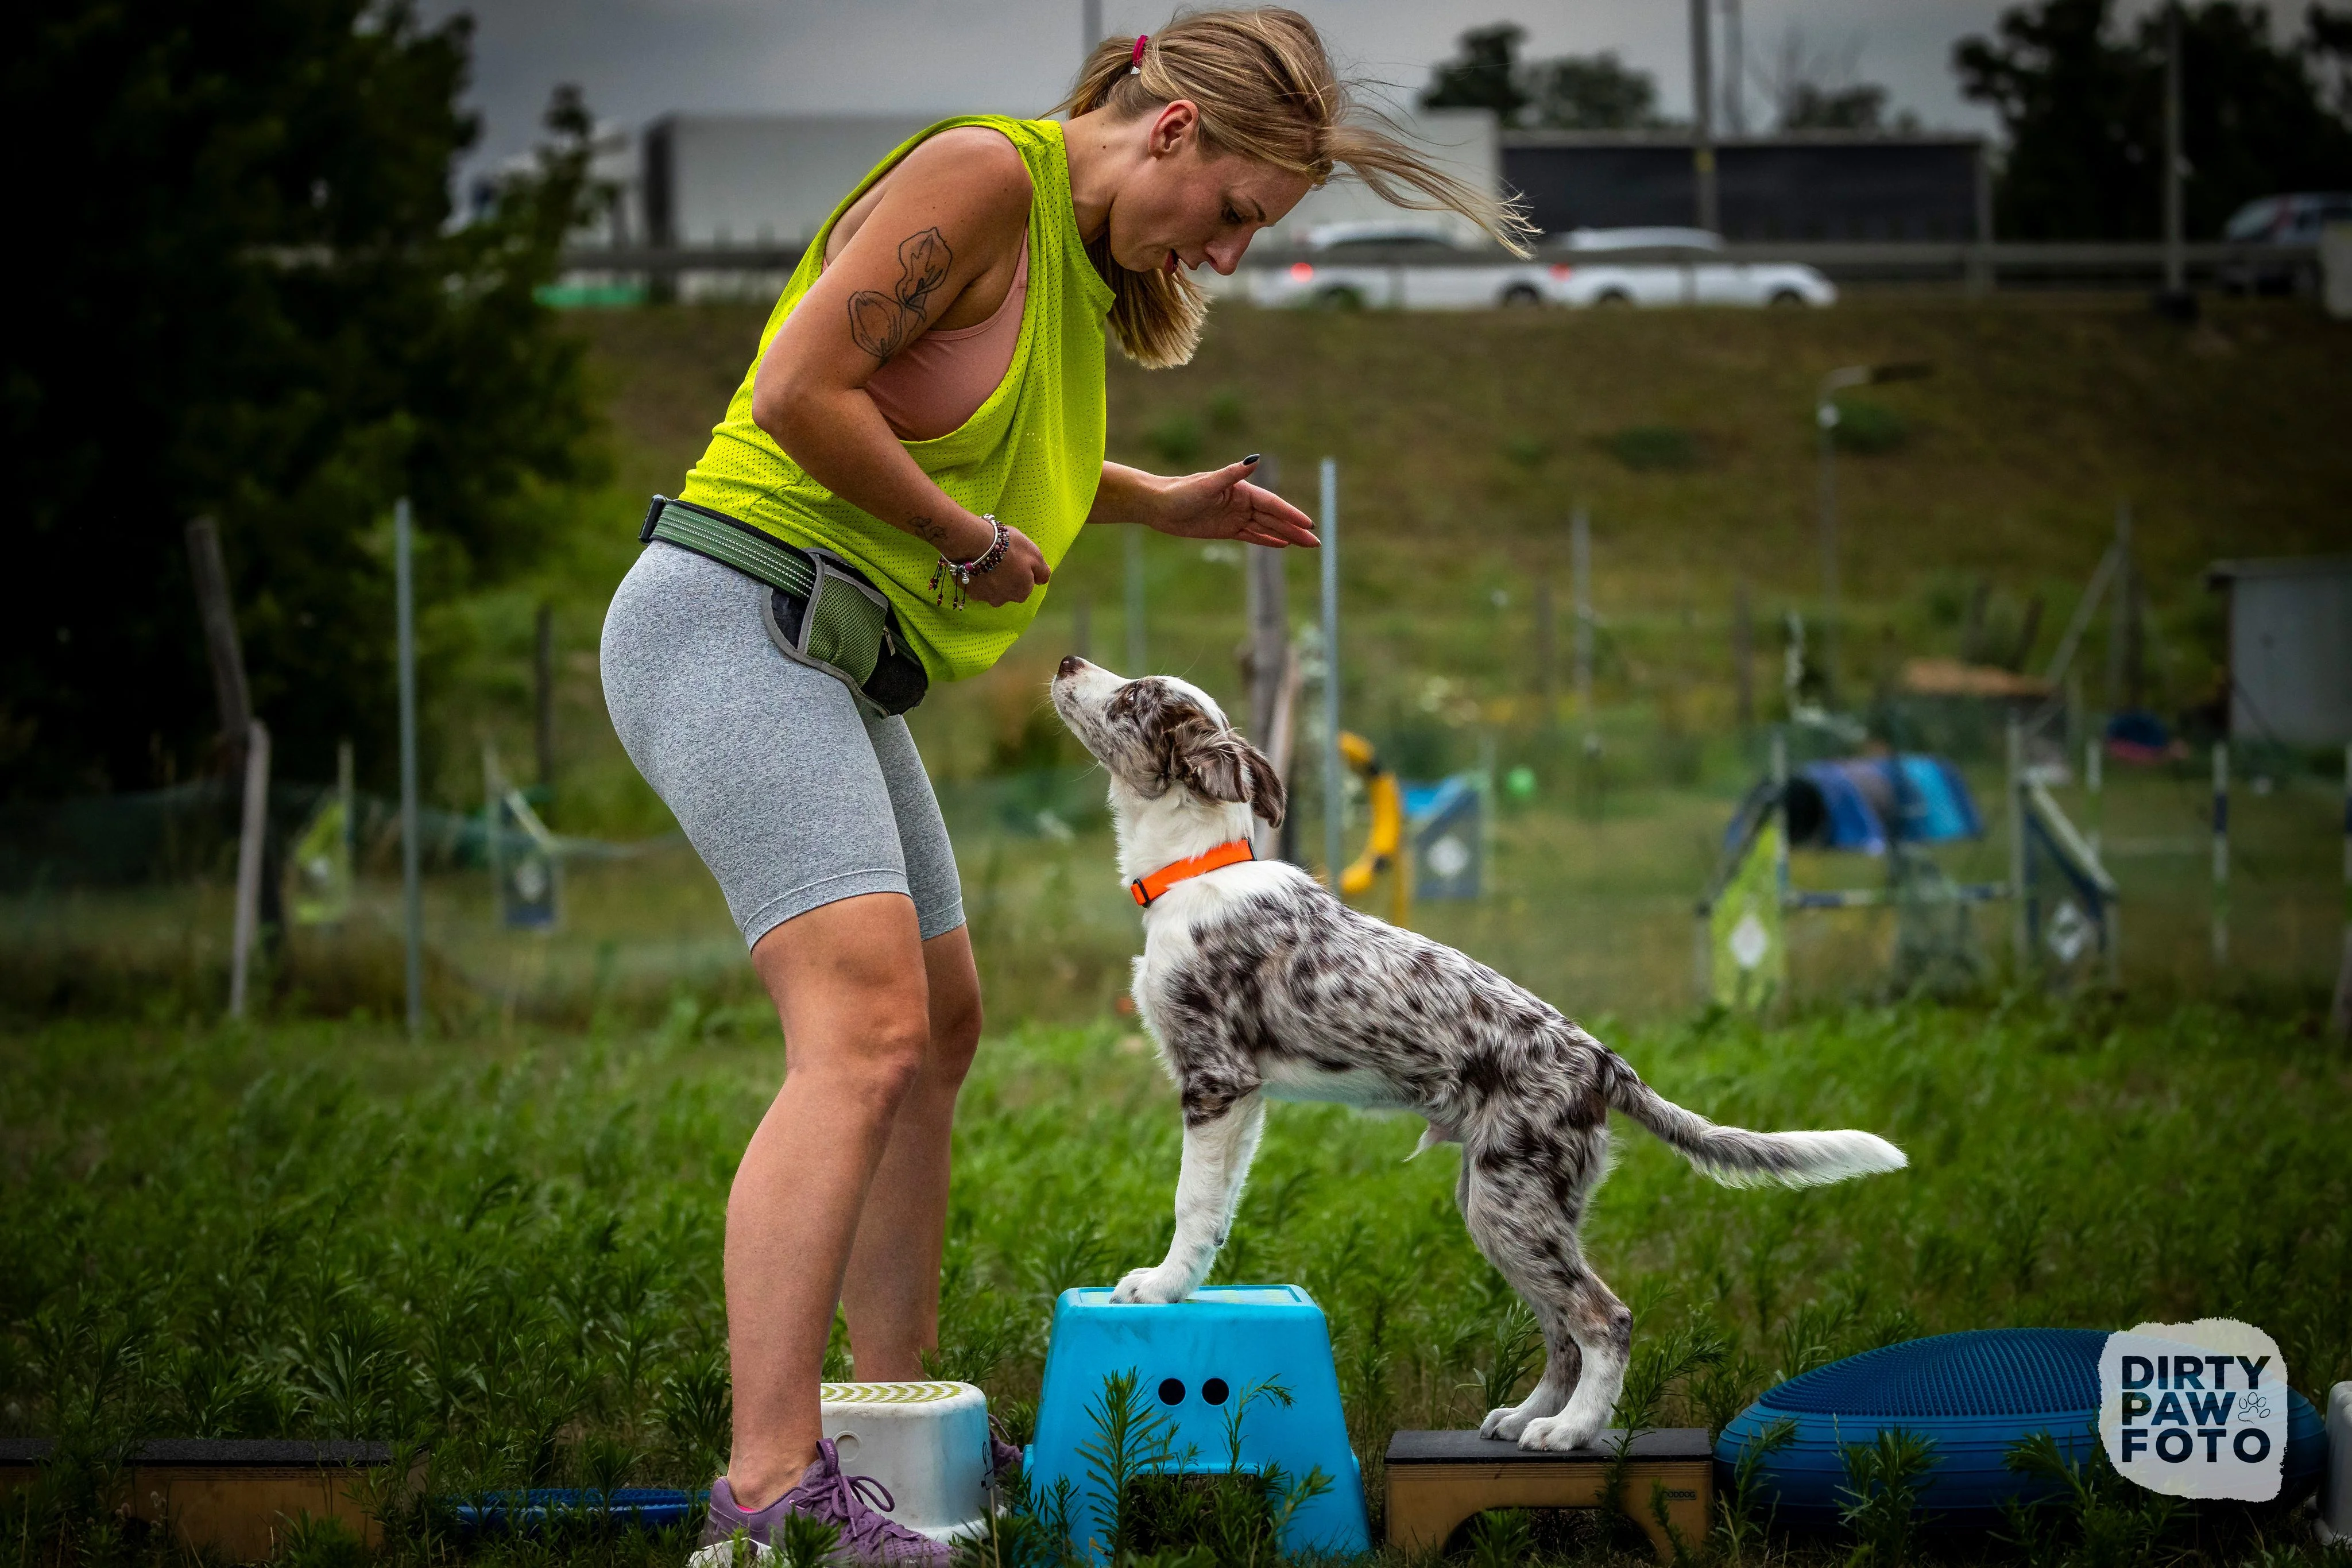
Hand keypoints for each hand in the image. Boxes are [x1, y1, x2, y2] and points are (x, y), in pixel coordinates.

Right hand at [965, 524, 1049, 606]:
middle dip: (1005, 578)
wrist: (976, 543)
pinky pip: (974, 584)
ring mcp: (983, 597)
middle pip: (1007, 590)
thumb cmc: (1010, 548)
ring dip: (990, 578)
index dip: (1021, 571)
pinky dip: (976, 576)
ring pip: (990, 588)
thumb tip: (1042, 581)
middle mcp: (1003, 600)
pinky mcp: (967, 590)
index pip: (1025, 585)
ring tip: (985, 559)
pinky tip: (974, 563)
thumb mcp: (1035, 555)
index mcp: (1021, 593)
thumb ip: (1042, 572)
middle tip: (1000, 559)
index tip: (1015, 559)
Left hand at [1148, 457, 1318, 547]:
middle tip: (1316, 542)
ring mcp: (1235, 516)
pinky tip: (1282, 545)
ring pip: (1266, 528)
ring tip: (1306, 544)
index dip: (1291, 515)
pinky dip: (1267, 540)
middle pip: (1274, 518)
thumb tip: (1255, 459)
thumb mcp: (1207, 484)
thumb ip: (1233, 473)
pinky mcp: (1226, 529)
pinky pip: (1252, 536)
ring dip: (1286, 536)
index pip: (1272, 504)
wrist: (1158, 505)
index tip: (1308, 524)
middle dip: (1295, 529)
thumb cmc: (1180, 492)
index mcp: (1241, 490)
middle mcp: (1242, 502)